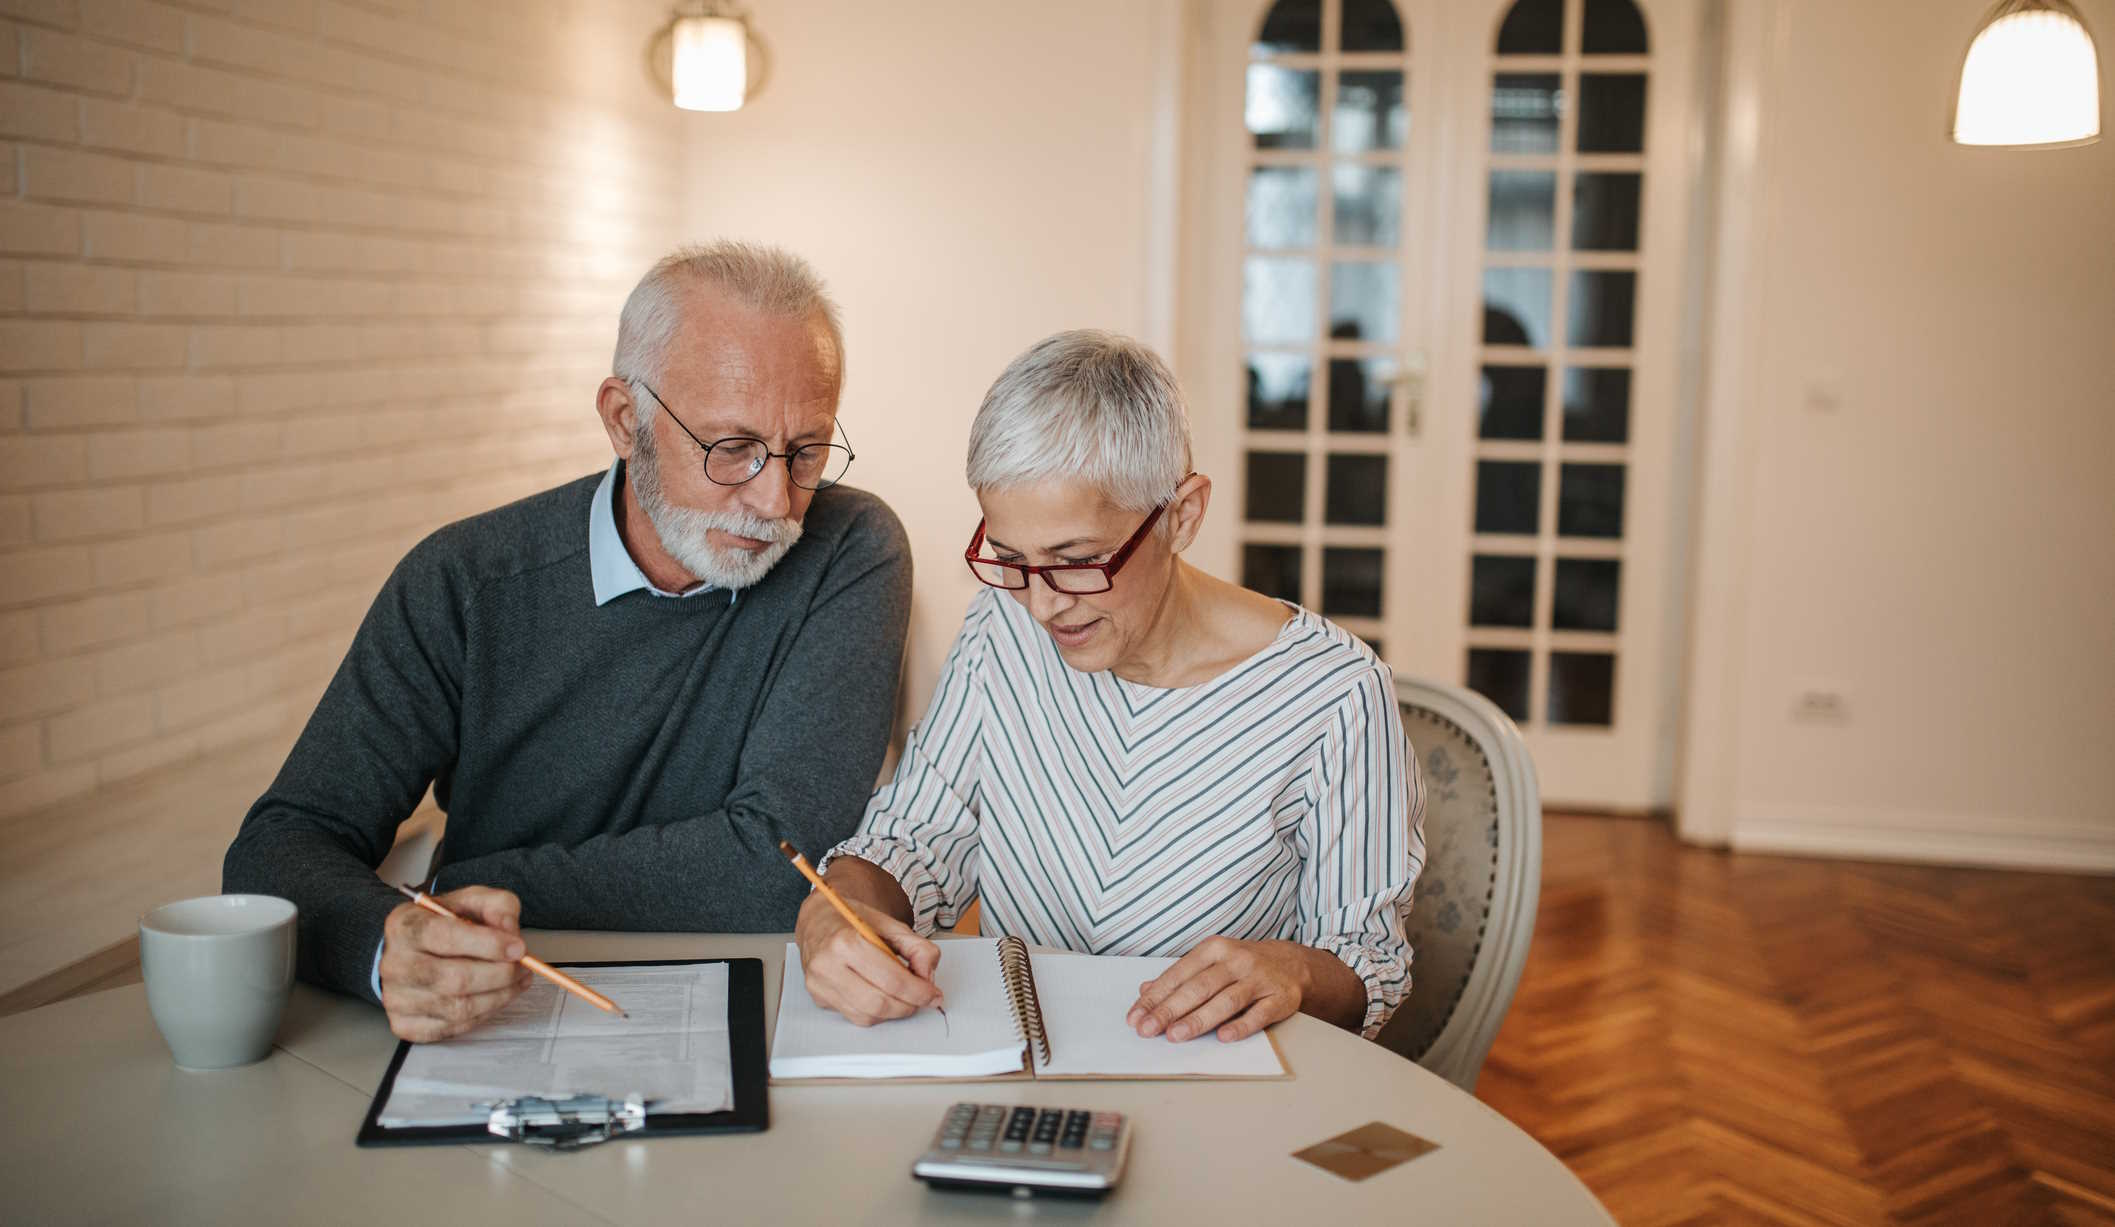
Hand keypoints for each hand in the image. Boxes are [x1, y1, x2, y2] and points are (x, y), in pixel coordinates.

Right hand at [379, 886, 532, 1042]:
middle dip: (500, 975)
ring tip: (516, 981)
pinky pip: (453, 1027)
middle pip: (455, 979)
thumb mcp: (471, 901)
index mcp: (405, 926)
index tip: (518, 948)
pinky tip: (495, 998)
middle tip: (523, 967)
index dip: (488, 944)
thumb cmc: (442, 926)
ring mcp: (396, 998)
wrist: (411, 951)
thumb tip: (510, 932)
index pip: (445, 937)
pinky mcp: (405, 1024)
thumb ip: (497, 906)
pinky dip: (483, 1014)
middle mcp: (395, 964)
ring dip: (499, 996)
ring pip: (458, 1008)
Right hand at [795, 892, 943, 1026]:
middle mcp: (828, 966)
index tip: (934, 994)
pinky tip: (881, 995)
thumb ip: (917, 948)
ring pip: (867, 1016)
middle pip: (879, 1003)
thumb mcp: (890, 924)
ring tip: (903, 997)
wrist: (818, 920)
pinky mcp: (818, 997)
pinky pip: (854, 1016)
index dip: (919, 992)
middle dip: (908, 1005)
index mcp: (846, 942)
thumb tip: (928, 977)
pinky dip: (875, 1012)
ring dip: (893, 1012)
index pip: (892, 980)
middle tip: (923, 999)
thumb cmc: (852, 920)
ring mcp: (819, 985)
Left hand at [1127, 937, 1309, 1042]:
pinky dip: (1241, 1026)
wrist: (1294, 963)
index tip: (1135, 1017)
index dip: (1155, 997)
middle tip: (1148, 1029)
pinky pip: (1259, 1014)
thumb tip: (1144, 990)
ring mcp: (1259, 979)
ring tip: (1175, 1035)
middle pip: (1199, 987)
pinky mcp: (1280, 998)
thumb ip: (1180, 977)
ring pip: (1226, 1000)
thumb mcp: (1211, 961)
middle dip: (1170, 1009)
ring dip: (1199, 1019)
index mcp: (1214, 949)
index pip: (1178, 974)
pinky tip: (1223, 1037)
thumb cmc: (1243, 965)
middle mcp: (1236, 961)